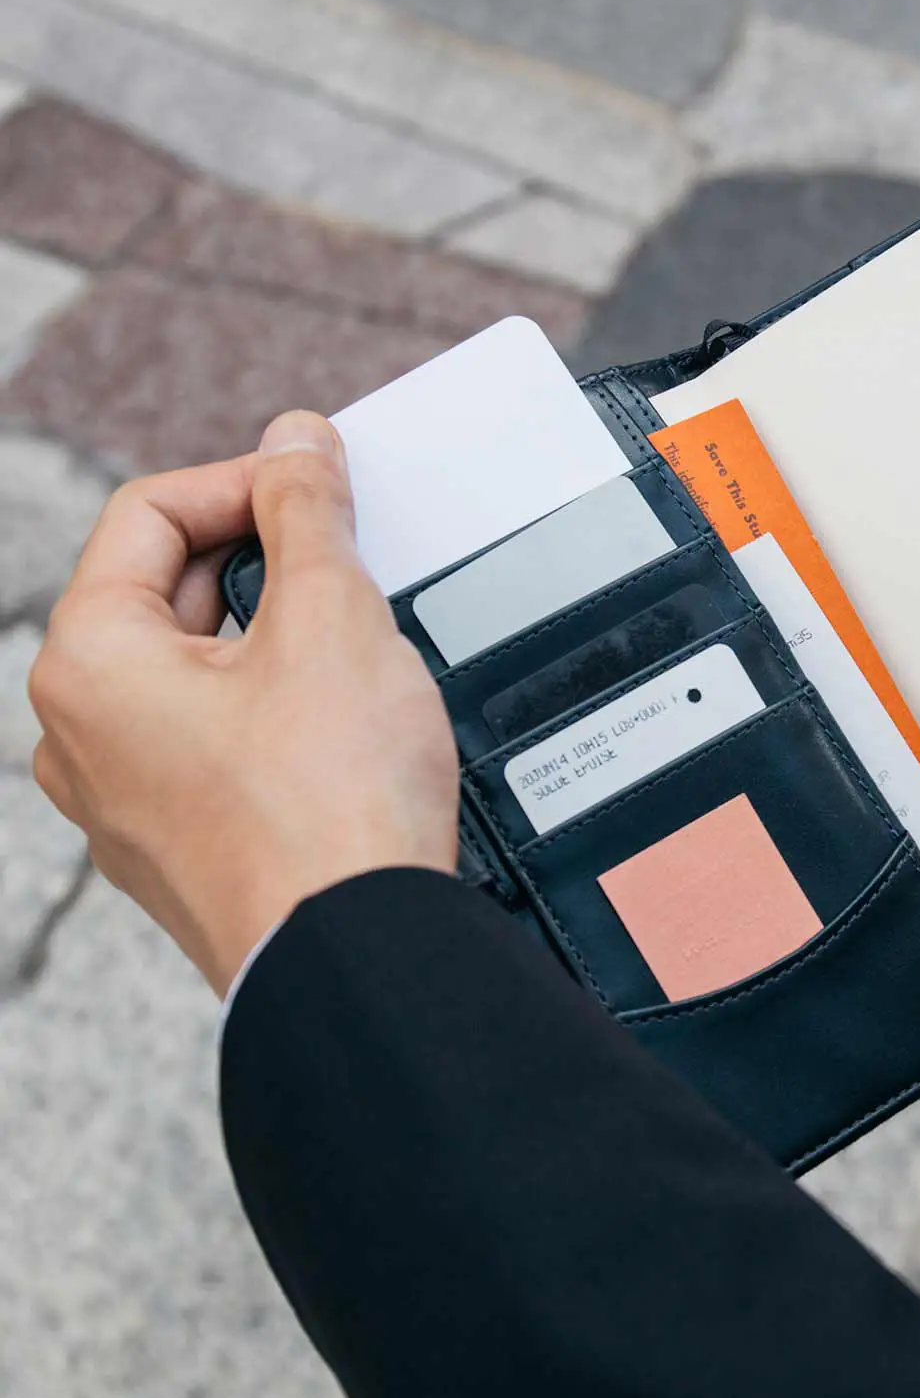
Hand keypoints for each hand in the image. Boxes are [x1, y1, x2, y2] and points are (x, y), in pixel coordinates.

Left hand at [29, 412, 458, 996]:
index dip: (244, 482)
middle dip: (267, 561)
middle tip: (350, 559)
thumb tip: (295, 445)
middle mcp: (83, 733)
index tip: (319, 484)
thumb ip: (306, 513)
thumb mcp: (331, 619)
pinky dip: (273, 707)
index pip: (149, 514)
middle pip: (169, 591)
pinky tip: (341, 723)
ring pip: (196, 669)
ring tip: (356, 646)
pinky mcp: (180, 844)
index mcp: (88, 663)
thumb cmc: (329, 806)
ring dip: (274, 636)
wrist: (357, 952)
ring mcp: (126, 800)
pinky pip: (214, 738)